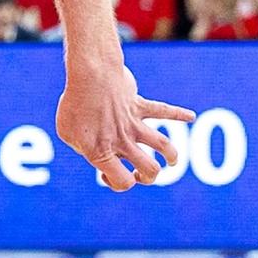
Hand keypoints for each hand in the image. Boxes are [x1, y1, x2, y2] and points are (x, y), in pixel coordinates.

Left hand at [56, 63, 196, 191]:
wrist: (90, 74)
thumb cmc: (72, 104)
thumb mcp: (67, 132)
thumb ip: (81, 146)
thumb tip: (93, 149)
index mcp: (102, 152)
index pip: (123, 182)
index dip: (119, 183)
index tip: (108, 173)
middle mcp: (122, 141)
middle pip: (150, 169)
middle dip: (149, 176)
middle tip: (140, 171)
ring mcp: (134, 124)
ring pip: (164, 146)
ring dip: (172, 156)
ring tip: (171, 161)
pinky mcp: (141, 106)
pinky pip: (165, 111)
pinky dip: (180, 113)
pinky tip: (190, 116)